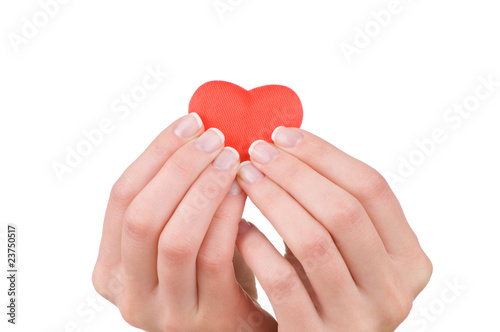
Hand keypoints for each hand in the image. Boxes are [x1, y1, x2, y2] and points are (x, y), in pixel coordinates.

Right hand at [92, 114, 276, 331]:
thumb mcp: (178, 234)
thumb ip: (173, 196)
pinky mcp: (206, 318)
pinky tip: (242, 190)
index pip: (121, 197)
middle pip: (141, 216)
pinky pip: (213, 257)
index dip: (155, 154)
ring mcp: (165, 312)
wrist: (236, 322)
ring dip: (203, 188)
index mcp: (111, 267)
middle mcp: (128, 293)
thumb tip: (194, 128)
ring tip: (230, 158)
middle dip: (179, 167)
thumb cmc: (209, 268)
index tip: (190, 122)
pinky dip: (227, 216)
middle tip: (215, 137)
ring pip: (175, 238)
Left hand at [235, 127, 432, 330]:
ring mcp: (358, 319)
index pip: (373, 188)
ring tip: (245, 178)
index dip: (325, 154)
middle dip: (294, 173)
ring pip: (314, 241)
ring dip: (273, 200)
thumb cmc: (325, 286)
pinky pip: (284, 282)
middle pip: (344, 210)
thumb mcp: (344, 248)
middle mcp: (393, 290)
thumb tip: (289, 140)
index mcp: (409, 258)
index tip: (282, 134)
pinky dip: (258, 248)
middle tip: (256, 151)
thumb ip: (331, 203)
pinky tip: (239, 228)